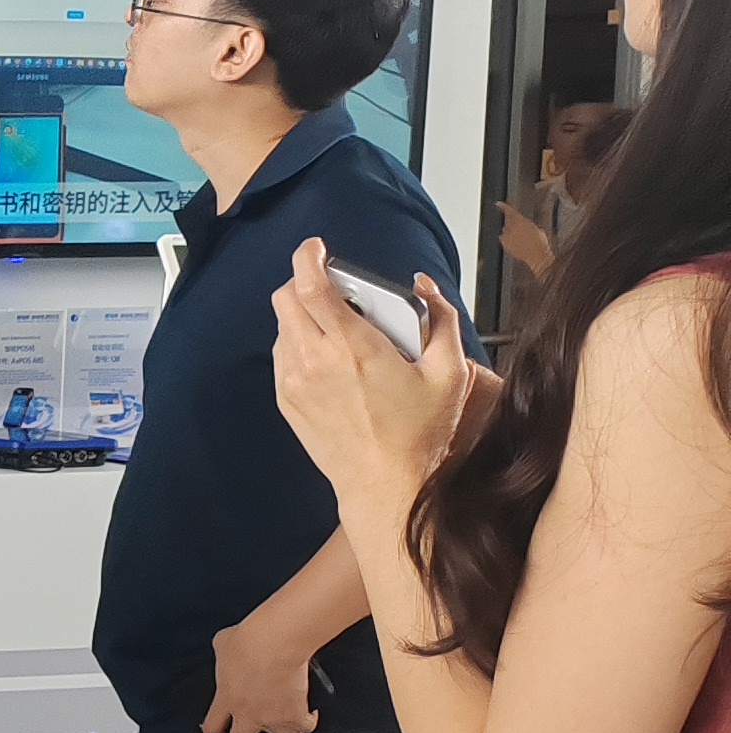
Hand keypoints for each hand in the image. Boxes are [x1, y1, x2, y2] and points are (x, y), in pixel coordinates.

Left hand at [203, 614, 320, 732]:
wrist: (277, 642)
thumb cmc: (251, 639)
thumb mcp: (224, 643)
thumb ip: (223, 653)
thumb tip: (227, 646)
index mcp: (225, 698)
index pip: (212, 729)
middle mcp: (248, 715)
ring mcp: (273, 719)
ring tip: (289, 726)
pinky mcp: (296, 716)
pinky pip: (306, 726)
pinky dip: (310, 721)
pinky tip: (310, 714)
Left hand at [270, 237, 476, 510]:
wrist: (386, 485)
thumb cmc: (421, 432)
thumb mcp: (449, 371)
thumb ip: (440, 317)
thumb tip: (422, 284)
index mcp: (352, 347)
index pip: (310, 285)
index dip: (307, 257)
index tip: (316, 248)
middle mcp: (313, 361)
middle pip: (285, 298)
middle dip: (304, 282)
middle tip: (335, 288)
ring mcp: (294, 382)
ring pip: (282, 327)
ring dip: (302, 314)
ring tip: (338, 327)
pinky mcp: (287, 401)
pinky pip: (282, 357)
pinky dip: (298, 343)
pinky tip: (329, 357)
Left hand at [496, 197, 555, 281]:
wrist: (537, 256)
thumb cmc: (540, 243)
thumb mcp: (537, 229)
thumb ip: (527, 225)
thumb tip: (524, 225)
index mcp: (520, 221)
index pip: (509, 211)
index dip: (503, 207)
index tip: (498, 203)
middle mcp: (511, 227)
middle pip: (507, 221)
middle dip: (512, 223)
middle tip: (521, 231)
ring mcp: (506, 236)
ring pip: (505, 230)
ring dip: (510, 232)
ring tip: (522, 240)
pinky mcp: (504, 244)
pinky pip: (504, 239)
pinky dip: (508, 240)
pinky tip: (517, 244)